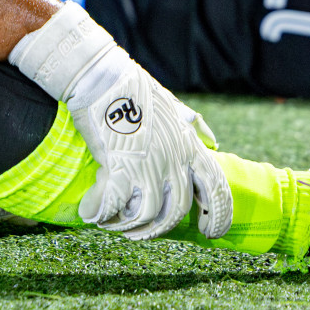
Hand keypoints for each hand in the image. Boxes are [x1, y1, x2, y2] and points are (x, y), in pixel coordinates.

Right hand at [66, 45, 229, 238]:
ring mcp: (147, 165)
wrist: (102, 77)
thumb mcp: (175, 106)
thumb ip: (195, 126)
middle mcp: (174, 161)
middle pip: (176, 211)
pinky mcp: (118, 166)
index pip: (217, 191)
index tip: (209, 232)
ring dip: (128, 226)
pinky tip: (91, 211)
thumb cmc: (135, 89)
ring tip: (112, 223)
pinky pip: (113, 205)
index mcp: (190, 148)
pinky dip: (100, 213)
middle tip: (140, 231)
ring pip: (147, 214)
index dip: (217, 217)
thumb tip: (213, 142)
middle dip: (158, 229)